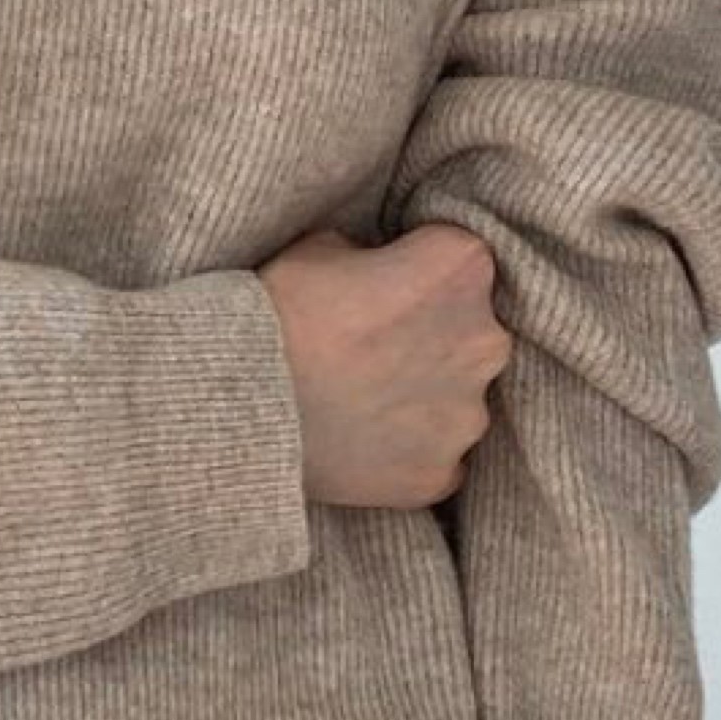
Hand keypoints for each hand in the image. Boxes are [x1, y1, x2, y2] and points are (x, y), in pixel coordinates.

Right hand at [257, 223, 510, 508]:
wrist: (236, 405)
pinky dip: (407, 450)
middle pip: (471, 330)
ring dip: (421, 395)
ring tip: (359, 398)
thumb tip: (381, 271)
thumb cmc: (276, 314)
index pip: (460, 259)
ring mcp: (466, 416)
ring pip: (457, 398)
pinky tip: (361, 440)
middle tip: (370, 347)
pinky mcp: (442, 473)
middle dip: (432, 334)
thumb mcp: (321, 246)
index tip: (382, 284)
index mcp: (458, 269)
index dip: (418, 268)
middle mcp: (484, 341)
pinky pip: (437, 456)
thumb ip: (376, 256)